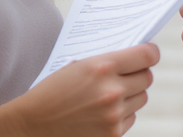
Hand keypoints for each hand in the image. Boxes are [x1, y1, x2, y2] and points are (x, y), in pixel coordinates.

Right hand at [0, 43, 158, 136]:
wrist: (32, 124)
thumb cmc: (52, 91)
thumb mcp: (77, 66)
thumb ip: (107, 61)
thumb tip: (136, 57)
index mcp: (102, 67)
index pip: (147, 55)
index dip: (150, 53)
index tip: (149, 54)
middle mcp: (112, 91)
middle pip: (147, 78)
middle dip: (139, 74)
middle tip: (128, 74)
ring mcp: (114, 115)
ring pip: (141, 99)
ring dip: (131, 95)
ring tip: (110, 94)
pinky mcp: (113, 134)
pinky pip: (131, 118)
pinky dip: (123, 114)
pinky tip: (103, 111)